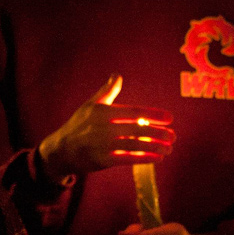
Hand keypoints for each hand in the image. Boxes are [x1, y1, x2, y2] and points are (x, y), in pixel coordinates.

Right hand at [38, 75, 174, 182]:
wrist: (60, 150)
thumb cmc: (78, 125)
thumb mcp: (90, 106)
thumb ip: (107, 91)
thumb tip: (117, 75)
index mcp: (102, 112)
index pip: (134, 112)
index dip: (154, 115)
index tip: (170, 118)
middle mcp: (103, 127)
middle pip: (138, 129)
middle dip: (159, 133)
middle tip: (173, 135)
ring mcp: (102, 144)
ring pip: (135, 145)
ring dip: (155, 147)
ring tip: (169, 148)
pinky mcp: (102, 160)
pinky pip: (128, 159)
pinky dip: (144, 158)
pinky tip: (157, 158)